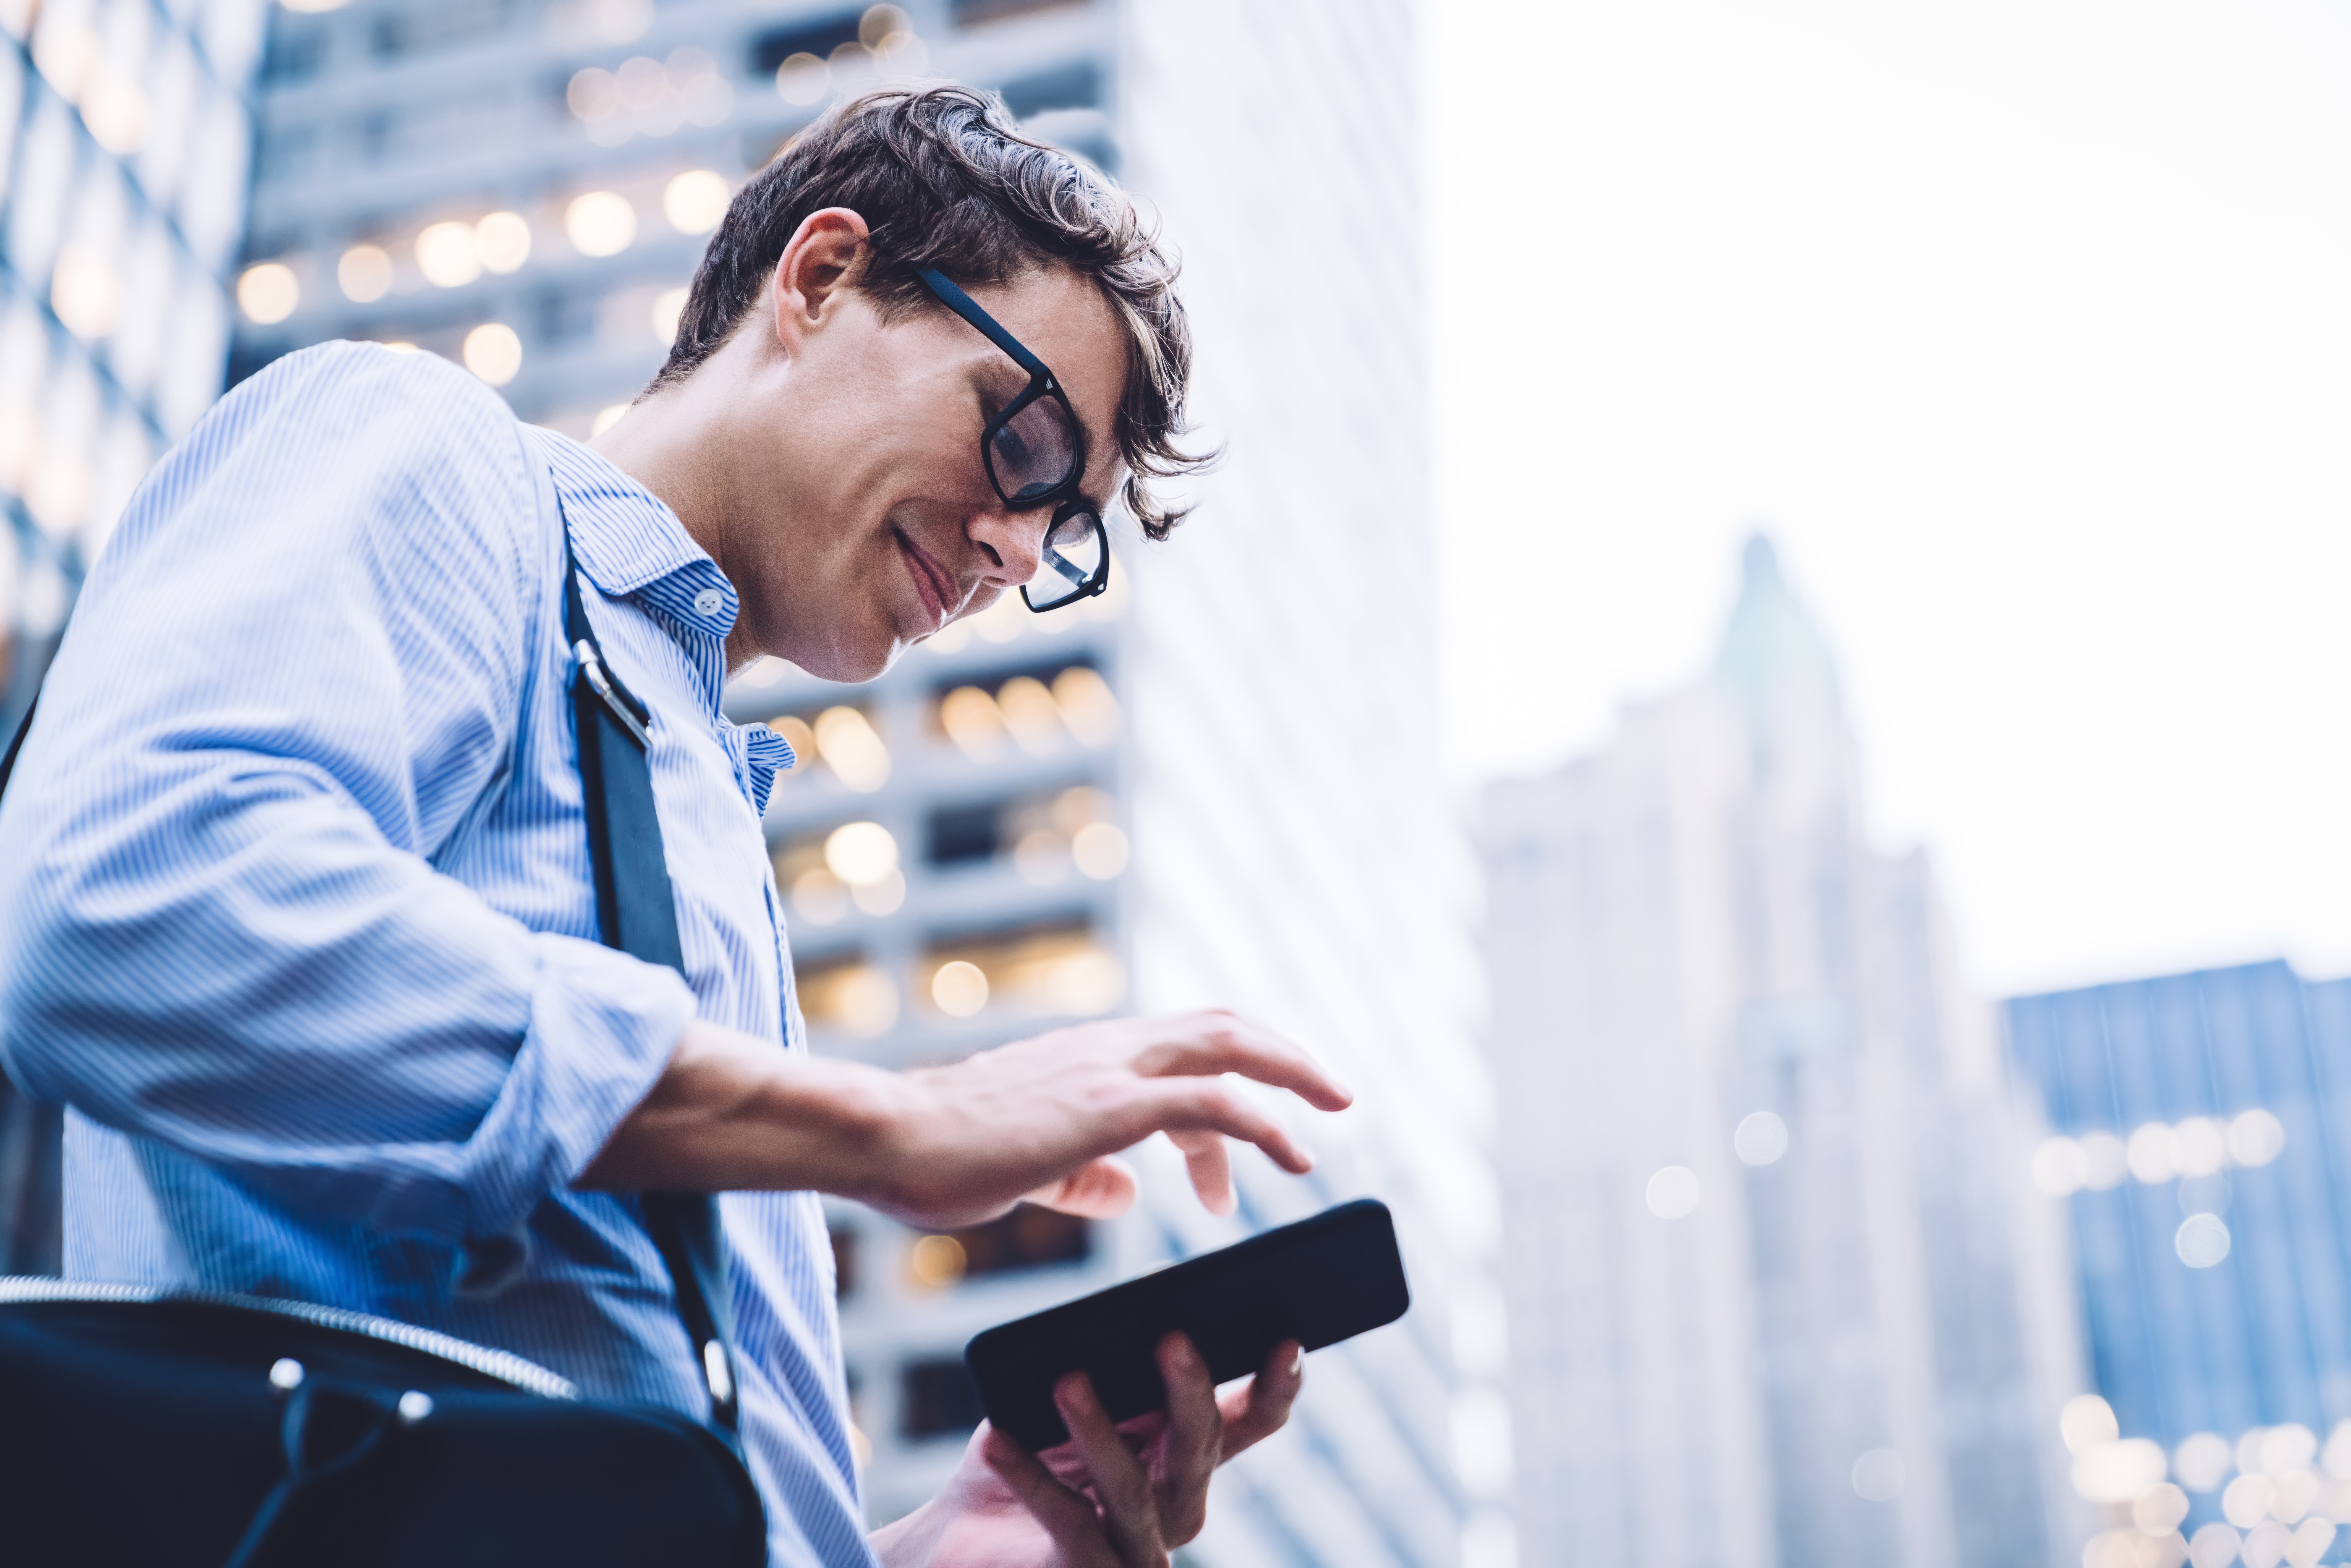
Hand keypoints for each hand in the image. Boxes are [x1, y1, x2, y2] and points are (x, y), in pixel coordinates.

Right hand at [579, 1009, 1348, 1225]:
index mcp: (1085, 1059)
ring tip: (1332, 1119)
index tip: (1245, 1154)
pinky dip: (1262, 1122)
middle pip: (1220, 1025)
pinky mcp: (1106, 1104)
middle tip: (1332, 1096)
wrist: (884, 1139)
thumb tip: (1120, 1192)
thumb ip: (1078, 1176)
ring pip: (1227, 1045)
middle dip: (1284, 1055)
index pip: (1179, 1051)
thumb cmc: (935, 1156)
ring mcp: (1107, 1070)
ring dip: (1292, 1075)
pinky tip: (1291, 1156)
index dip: (1227, 1093)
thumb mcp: (1023, 1168)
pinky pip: (1210, 1100)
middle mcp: (1104, 1049)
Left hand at [872, 1334, 1303, 1567]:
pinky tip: (999, 1439)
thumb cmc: (1032, 1451)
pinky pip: (1068, 1522)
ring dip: (1099, 1430)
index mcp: (1189, 1456)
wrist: (967, 1536)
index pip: (1250, 1420)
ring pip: (1132, 1488)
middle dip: (1188, 1390)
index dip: (1275, 1385)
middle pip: (1199, 1446)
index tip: (1287, 1338)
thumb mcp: (1077, 1398)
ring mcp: (1139, 1550)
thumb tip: (1143, 1298)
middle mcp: (1179, 1506)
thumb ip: (1114, 1365)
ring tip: (1067, 1381)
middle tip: (1170, 1336)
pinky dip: (1031, 1477)